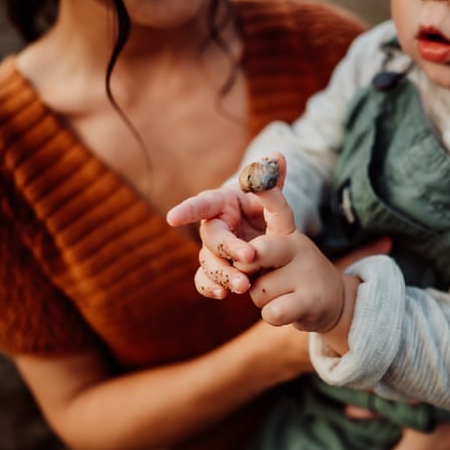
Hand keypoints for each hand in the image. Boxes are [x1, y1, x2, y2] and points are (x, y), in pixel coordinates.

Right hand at [166, 165, 278, 296]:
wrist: (265, 232)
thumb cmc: (265, 208)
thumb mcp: (274, 196)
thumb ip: (273, 179)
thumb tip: (278, 155)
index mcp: (223, 202)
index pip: (203, 203)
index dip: (188, 210)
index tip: (172, 218)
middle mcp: (214, 225)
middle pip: (211, 237)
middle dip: (228, 248)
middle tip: (249, 258)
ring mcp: (212, 250)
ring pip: (208, 262)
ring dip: (223, 273)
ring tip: (244, 286)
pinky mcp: (215, 269)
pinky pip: (204, 280)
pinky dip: (209, 287)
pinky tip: (222, 294)